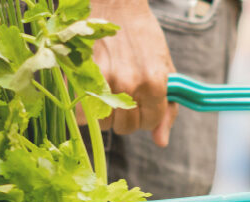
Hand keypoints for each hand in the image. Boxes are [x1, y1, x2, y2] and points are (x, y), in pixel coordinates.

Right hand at [90, 0, 177, 146]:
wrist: (117, 5)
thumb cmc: (143, 35)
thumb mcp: (165, 68)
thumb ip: (167, 108)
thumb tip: (161, 141)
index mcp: (155, 83)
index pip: (150, 123)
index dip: (145, 117)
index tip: (141, 105)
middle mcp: (130, 84)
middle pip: (126, 127)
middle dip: (126, 117)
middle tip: (123, 97)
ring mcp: (105, 81)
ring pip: (104, 124)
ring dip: (105, 114)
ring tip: (108, 93)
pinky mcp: (83, 76)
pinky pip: (82, 115)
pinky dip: (86, 111)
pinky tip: (92, 94)